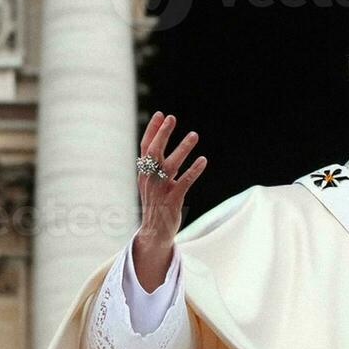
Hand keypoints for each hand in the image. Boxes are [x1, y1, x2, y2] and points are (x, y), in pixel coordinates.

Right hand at [132, 111, 205, 290]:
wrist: (154, 233)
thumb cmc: (156, 205)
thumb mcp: (153, 184)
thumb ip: (157, 167)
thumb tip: (165, 149)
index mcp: (144, 174)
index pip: (146, 148)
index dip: (153, 131)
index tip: (161, 115)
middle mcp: (150, 180)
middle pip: (154, 152)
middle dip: (163, 134)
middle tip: (173, 118)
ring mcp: (160, 190)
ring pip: (170, 165)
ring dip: (182, 149)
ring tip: (194, 135)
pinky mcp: (172, 201)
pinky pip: (183, 183)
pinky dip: (193, 171)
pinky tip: (203, 160)